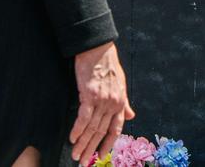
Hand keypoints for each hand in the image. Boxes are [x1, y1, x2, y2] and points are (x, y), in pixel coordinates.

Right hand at [70, 41, 134, 165]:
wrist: (98, 49)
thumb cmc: (109, 65)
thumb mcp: (121, 83)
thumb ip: (124, 102)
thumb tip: (131, 116)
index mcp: (120, 102)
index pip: (115, 129)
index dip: (108, 144)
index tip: (101, 156)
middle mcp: (112, 103)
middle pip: (101, 132)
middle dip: (92, 149)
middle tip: (83, 162)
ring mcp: (101, 100)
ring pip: (91, 127)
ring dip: (83, 143)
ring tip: (76, 155)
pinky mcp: (89, 95)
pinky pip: (83, 117)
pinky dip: (78, 129)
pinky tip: (73, 138)